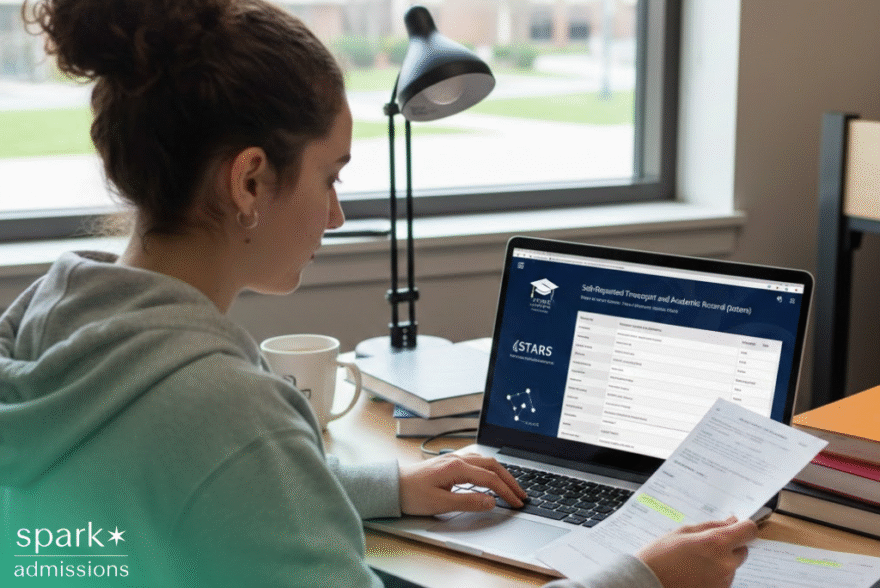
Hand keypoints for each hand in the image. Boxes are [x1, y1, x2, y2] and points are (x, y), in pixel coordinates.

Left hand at [398, 453, 527, 514]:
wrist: (391, 486)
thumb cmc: (411, 494)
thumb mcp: (440, 503)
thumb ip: (468, 502)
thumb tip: (491, 501)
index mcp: (457, 467)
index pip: (490, 479)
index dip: (506, 491)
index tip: (517, 503)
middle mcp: (457, 459)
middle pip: (492, 466)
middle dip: (509, 480)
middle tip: (521, 494)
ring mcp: (453, 459)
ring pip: (485, 461)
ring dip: (501, 473)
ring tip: (511, 486)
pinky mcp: (449, 463)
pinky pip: (476, 461)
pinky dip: (489, 469)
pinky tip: (490, 476)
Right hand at [635, 516, 757, 587]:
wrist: (648, 584)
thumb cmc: (660, 557)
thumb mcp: (682, 532)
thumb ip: (711, 526)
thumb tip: (731, 522)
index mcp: (716, 543)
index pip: (748, 531)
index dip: (743, 527)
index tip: (735, 527)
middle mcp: (725, 564)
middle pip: (742, 550)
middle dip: (729, 545)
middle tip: (705, 546)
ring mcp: (724, 581)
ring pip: (732, 565)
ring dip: (720, 561)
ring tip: (694, 562)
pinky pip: (724, 578)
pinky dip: (714, 574)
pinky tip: (694, 573)